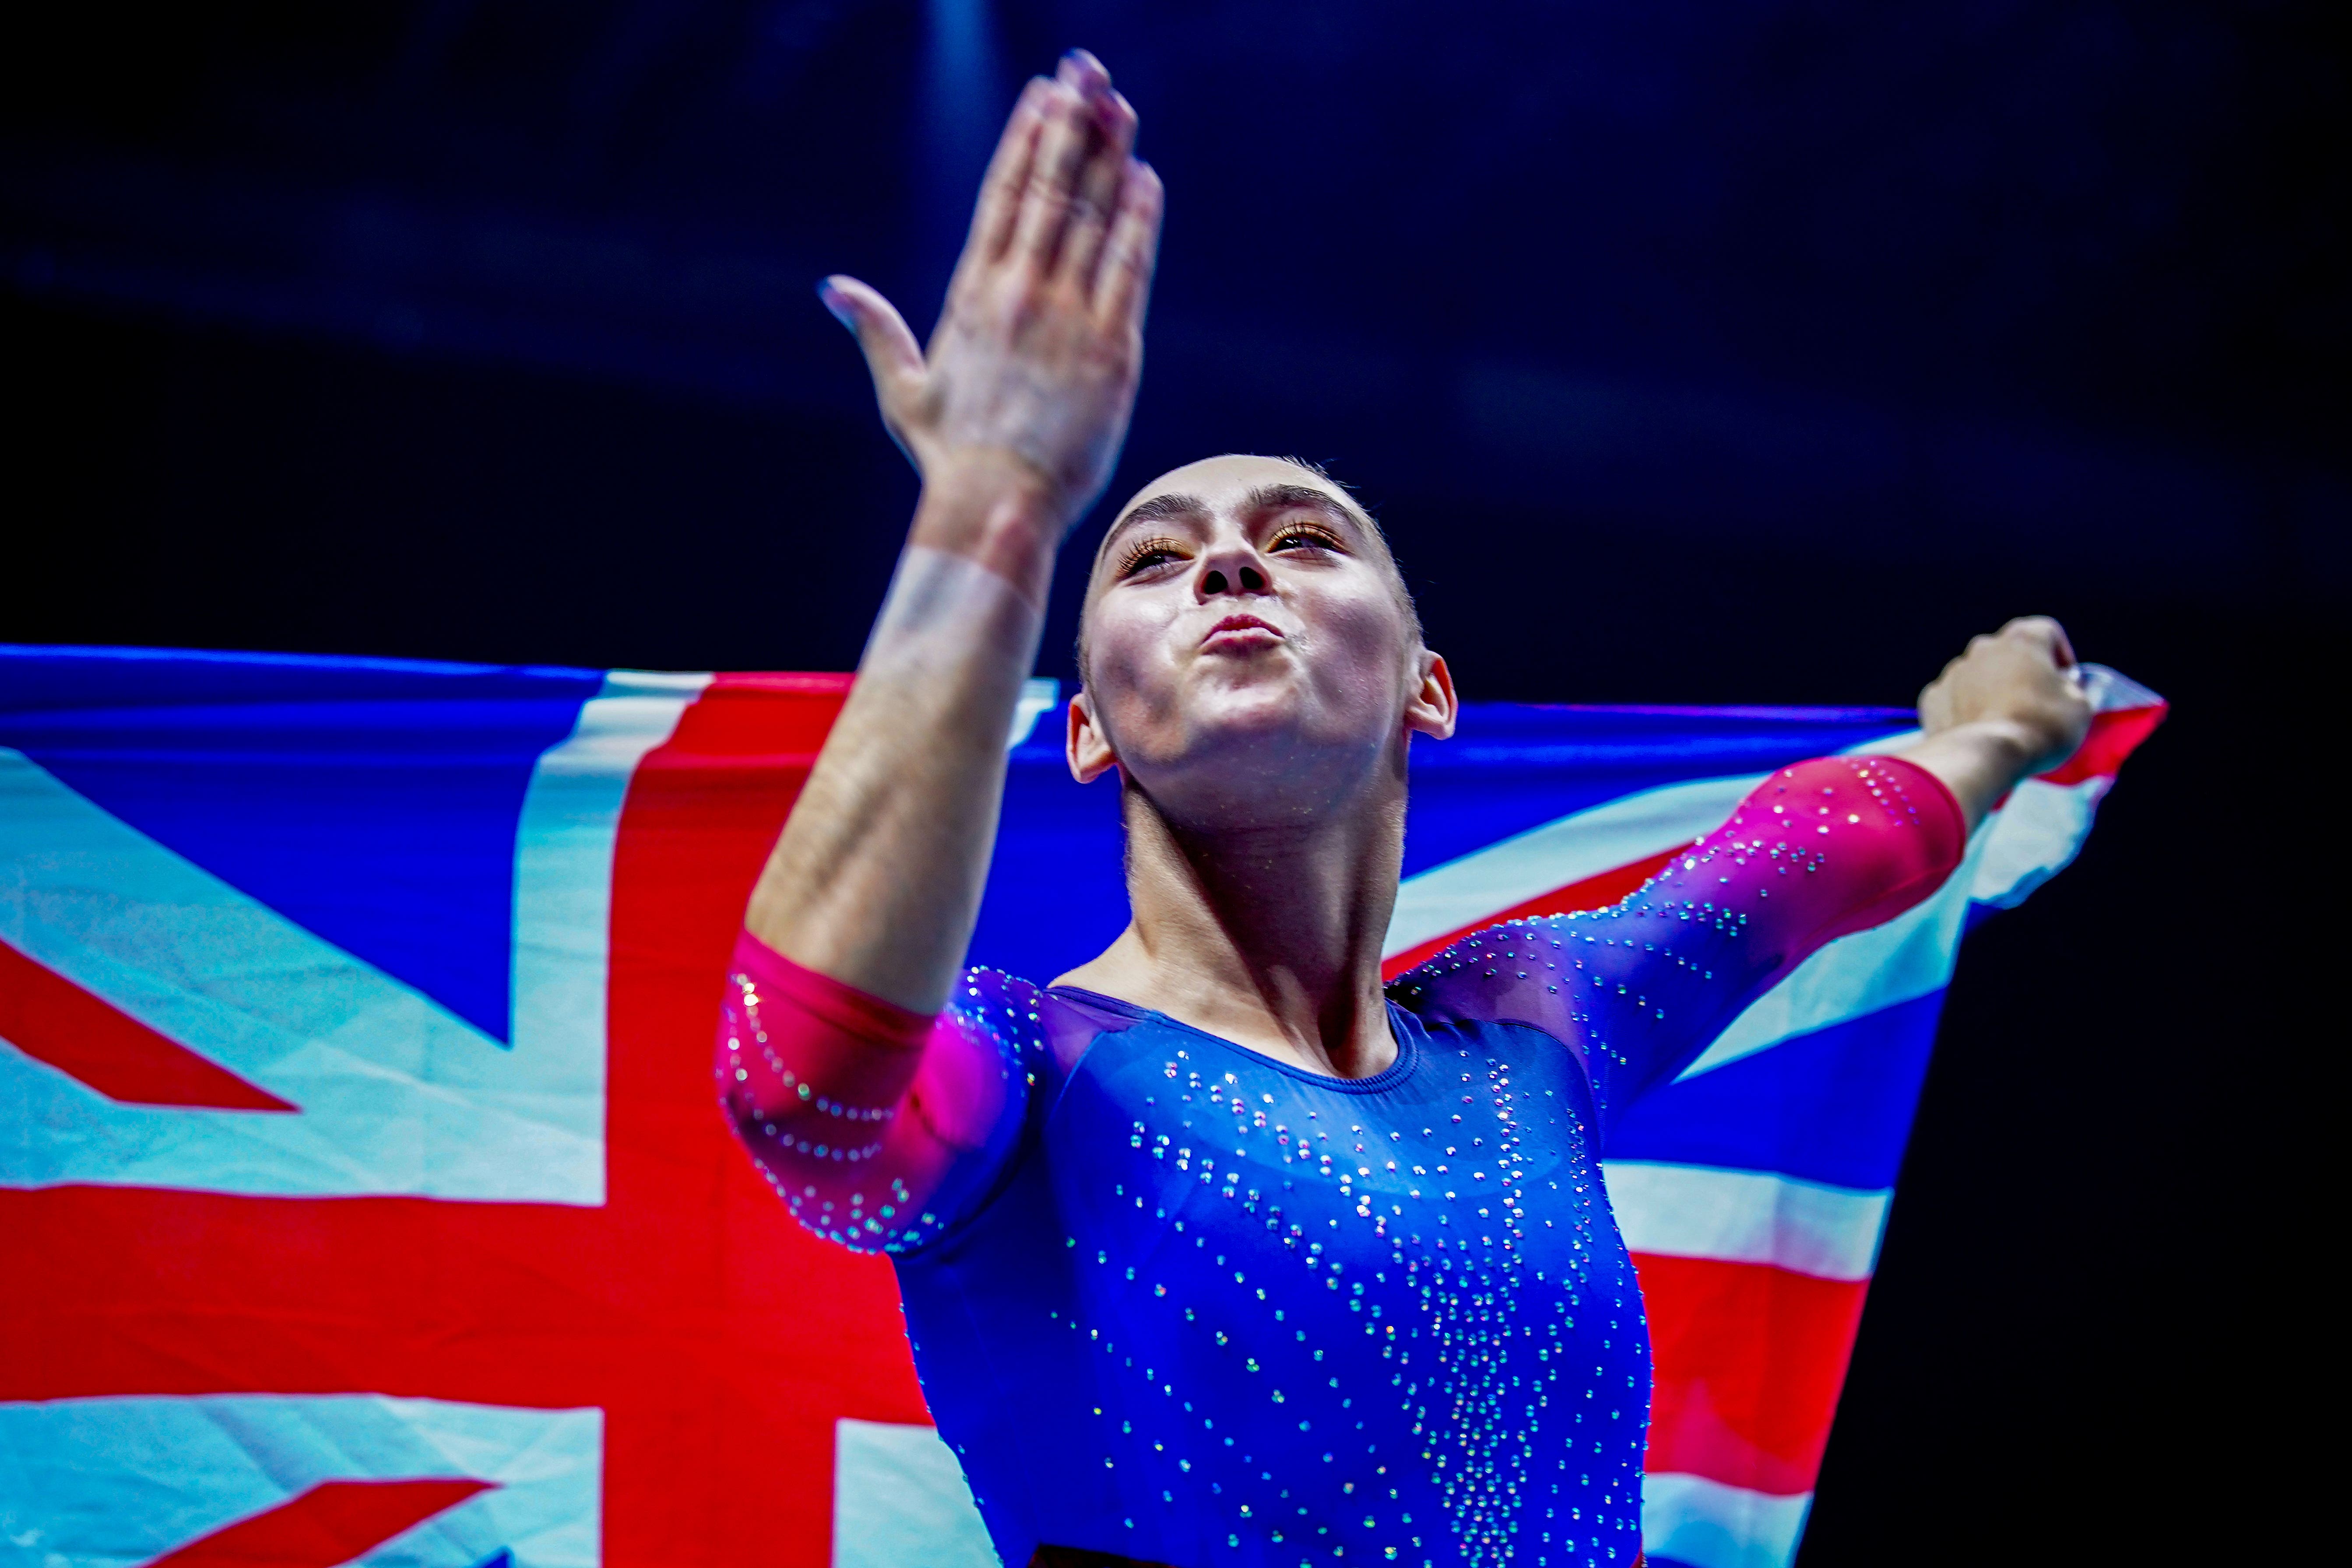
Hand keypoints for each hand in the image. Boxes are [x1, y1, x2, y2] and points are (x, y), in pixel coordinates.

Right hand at [819, 51, 1162, 532]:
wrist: (995, 507)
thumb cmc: (950, 458)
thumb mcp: (902, 390)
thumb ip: (875, 331)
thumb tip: (833, 288)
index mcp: (972, 296)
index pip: (1005, 197)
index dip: (1027, 139)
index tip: (1045, 95)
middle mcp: (1019, 294)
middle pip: (1052, 189)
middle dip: (1072, 124)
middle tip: (1088, 71)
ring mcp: (1067, 317)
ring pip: (1094, 218)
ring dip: (1110, 157)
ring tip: (1120, 108)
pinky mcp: (1111, 348)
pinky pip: (1128, 268)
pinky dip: (1138, 221)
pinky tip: (1145, 180)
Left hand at [1917, 616, 2094, 776]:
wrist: (1984, 756)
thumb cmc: (2040, 727)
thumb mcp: (2078, 708)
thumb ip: (2071, 690)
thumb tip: (2061, 690)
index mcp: (2022, 639)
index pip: (2046, 632)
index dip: (2060, 654)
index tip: (2066, 680)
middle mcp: (1983, 647)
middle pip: (2009, 653)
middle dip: (2023, 673)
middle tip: (2037, 705)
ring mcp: (1954, 671)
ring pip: (1979, 675)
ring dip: (1993, 691)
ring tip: (2006, 723)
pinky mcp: (1932, 698)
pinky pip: (1954, 698)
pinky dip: (1966, 710)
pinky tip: (1979, 732)